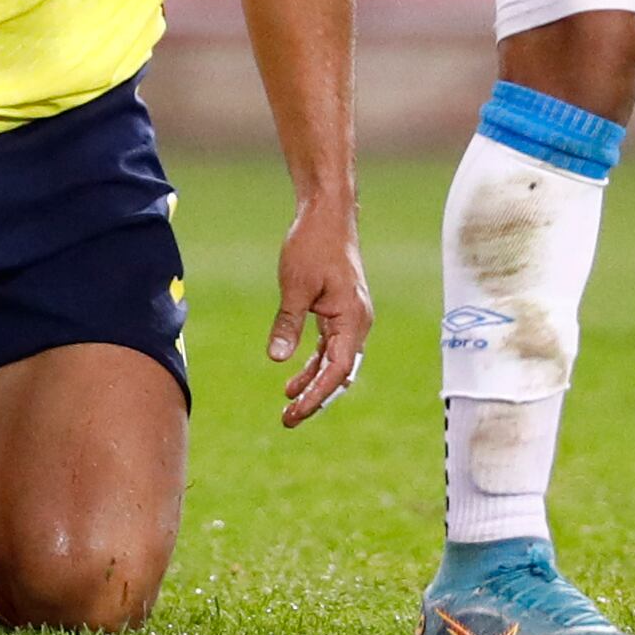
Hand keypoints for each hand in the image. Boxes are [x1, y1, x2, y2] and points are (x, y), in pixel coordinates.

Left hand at [269, 202, 370, 426]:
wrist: (327, 214)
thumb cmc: (313, 244)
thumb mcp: (295, 285)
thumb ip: (288, 323)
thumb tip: (277, 359)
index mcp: (352, 319)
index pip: (337, 370)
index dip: (316, 395)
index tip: (294, 412)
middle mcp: (357, 323)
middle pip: (339, 372)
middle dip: (316, 398)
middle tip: (288, 420)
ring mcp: (350, 317)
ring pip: (334, 361)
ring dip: (313, 383)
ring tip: (288, 404)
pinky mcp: (340, 311)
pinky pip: (330, 346)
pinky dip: (313, 363)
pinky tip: (293, 376)